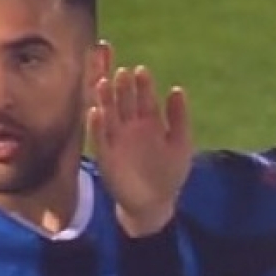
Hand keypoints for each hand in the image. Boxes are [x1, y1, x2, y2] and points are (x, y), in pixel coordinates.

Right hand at [88, 66, 190, 236]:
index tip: (141, 70)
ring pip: (109, 114)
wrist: (154, 204)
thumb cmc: (169, 173)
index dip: (142, 84)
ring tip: (104, 84)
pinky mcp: (105, 154)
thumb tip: (177, 89)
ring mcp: (116, 139)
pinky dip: (96, 125)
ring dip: (105, 100)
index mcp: (150, 121)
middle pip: (124, 101)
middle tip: (122, 73)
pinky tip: (95, 112)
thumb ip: (180, 118)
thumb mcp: (180, 144)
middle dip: (123, 87)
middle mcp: (130, 126)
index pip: (144, 97)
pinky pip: (99, 137)